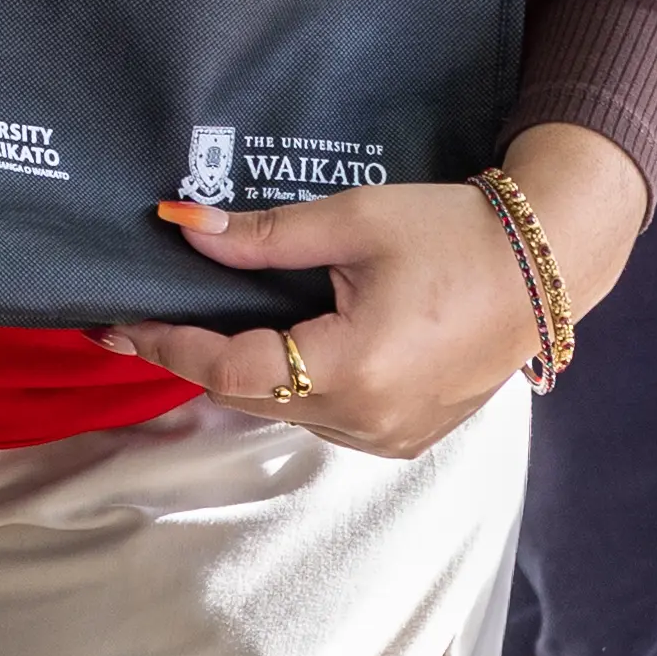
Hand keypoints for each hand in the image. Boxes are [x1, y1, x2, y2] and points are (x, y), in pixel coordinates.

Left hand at [103, 123, 645, 459]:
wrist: (541, 266)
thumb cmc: (449, 232)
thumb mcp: (351, 220)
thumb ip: (264, 236)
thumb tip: (182, 227)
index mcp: (354, 367)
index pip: (230, 370)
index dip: (167, 345)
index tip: (115, 323)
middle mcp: (371, 418)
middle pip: (251, 397)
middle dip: (193, 358)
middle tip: (137, 322)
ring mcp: (392, 435)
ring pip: (285, 411)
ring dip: (241, 375)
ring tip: (195, 328)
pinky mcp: (407, 434)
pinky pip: (324, 416)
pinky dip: (290, 386)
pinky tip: (271, 345)